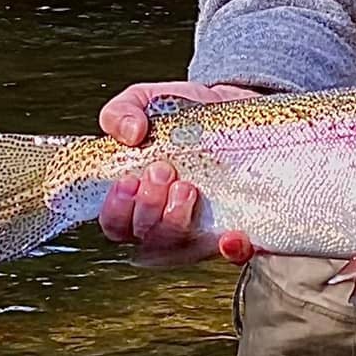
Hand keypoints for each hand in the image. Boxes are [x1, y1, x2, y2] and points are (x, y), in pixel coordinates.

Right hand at [96, 80, 261, 266]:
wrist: (234, 108)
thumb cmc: (181, 115)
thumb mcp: (146, 102)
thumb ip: (123, 111)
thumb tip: (129, 133)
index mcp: (137, 199)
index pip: (116, 224)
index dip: (117, 210)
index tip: (128, 181)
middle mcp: (166, 221)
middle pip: (147, 238)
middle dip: (149, 208)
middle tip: (163, 170)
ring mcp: (202, 229)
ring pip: (181, 248)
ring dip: (176, 221)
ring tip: (187, 187)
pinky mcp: (239, 228)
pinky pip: (236, 254)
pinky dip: (232, 249)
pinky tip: (232, 235)